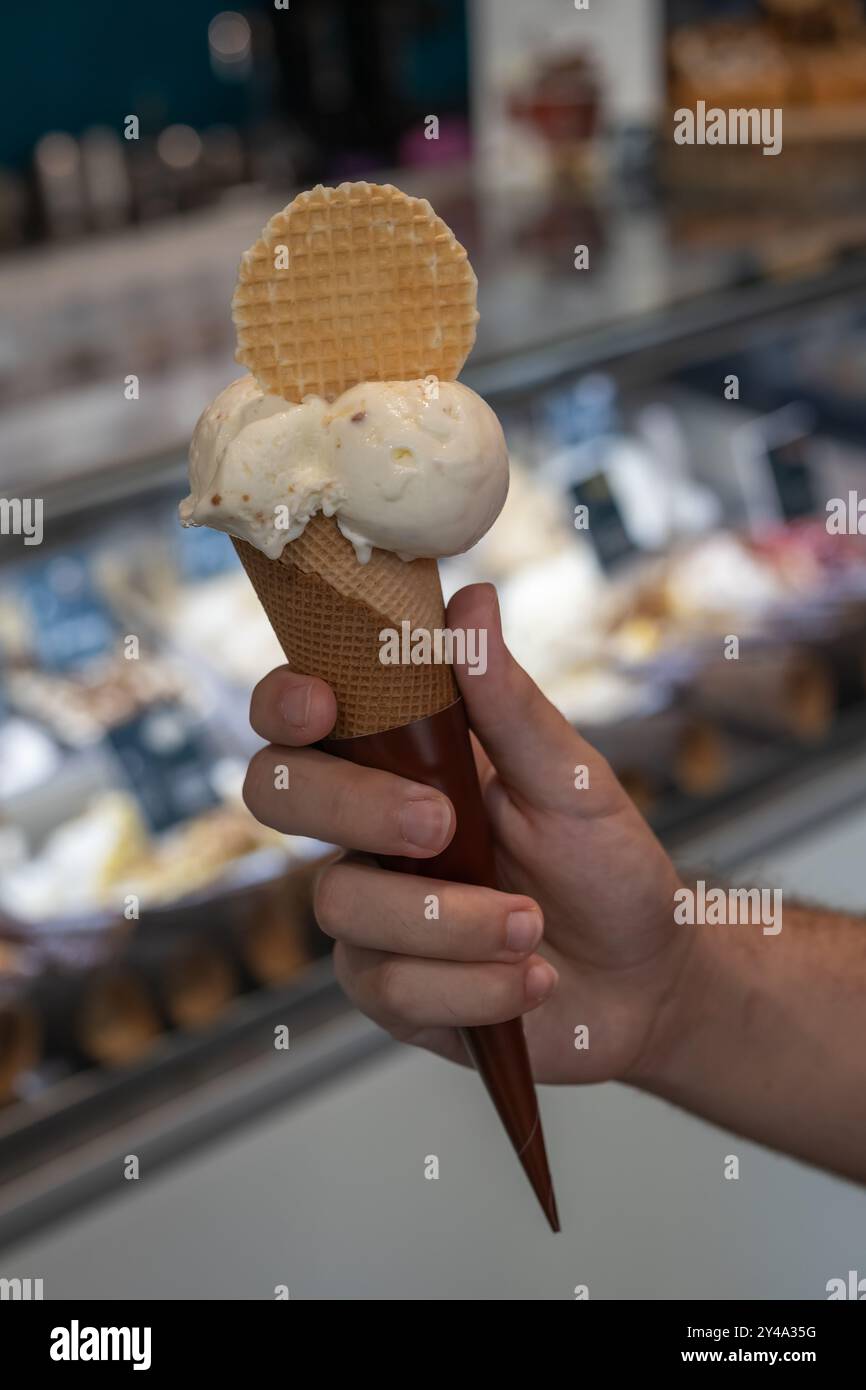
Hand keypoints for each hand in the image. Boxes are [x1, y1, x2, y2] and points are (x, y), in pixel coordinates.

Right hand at [243, 584, 686, 1083]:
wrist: (646, 975)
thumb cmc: (604, 862)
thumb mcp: (571, 779)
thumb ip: (510, 704)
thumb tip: (472, 598)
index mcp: (399, 759)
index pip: (299, 717)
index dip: (284, 702)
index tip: (322, 703)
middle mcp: (364, 830)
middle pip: (277, 793)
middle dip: (352, 806)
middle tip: (440, 823)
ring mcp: (370, 912)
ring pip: (340, 903)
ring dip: (447, 918)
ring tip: (530, 925)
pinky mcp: (390, 990)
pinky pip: (389, 987)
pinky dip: (471, 985)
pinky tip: (530, 980)